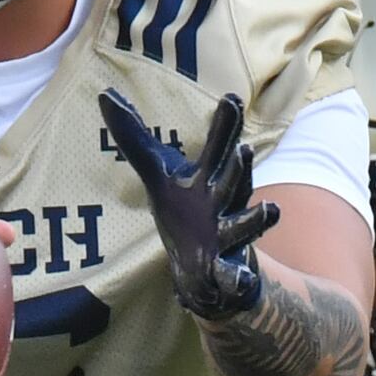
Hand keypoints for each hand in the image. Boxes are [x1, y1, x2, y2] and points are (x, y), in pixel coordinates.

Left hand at [99, 89, 276, 320]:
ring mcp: (230, 239)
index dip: (224, 125)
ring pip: (245, 227)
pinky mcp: (228, 272)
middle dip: (239, 167)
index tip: (231, 98)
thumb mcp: (157, 175)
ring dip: (256, 219)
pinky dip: (239, 279)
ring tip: (270, 210)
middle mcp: (226, 204)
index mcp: (211, 179)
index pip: (217, 148)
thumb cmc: (187, 212)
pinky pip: (236, 277)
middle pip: (234, 183)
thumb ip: (134, 138)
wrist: (207, 270)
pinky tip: (242, 279)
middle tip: (244, 149)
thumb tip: (105, 95)